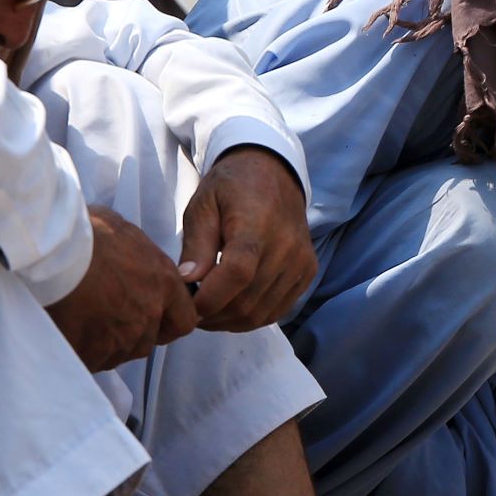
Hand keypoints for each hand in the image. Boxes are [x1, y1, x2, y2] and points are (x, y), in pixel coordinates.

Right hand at [44, 207, 199, 371]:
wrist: (53, 254)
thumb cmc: (85, 233)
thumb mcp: (121, 229)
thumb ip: (135, 250)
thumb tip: (128, 252)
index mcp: (163, 282)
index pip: (184, 319)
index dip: (168, 322)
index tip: (152, 318)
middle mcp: (149, 315)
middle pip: (148, 340)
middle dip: (131, 333)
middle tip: (104, 315)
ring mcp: (122, 338)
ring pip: (120, 353)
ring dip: (105, 343)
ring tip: (81, 321)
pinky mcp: (94, 353)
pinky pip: (93, 361)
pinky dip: (83, 351)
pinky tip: (67, 331)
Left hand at [180, 148, 314, 331]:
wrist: (274, 173)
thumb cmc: (231, 188)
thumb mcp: (203, 205)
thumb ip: (196, 243)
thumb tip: (187, 280)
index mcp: (256, 224)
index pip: (237, 273)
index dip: (210, 298)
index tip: (188, 304)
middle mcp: (286, 246)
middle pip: (247, 301)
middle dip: (213, 315)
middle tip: (191, 309)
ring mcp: (301, 262)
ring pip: (260, 313)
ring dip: (229, 321)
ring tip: (208, 310)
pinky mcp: (307, 272)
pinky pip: (277, 310)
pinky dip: (250, 318)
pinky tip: (231, 308)